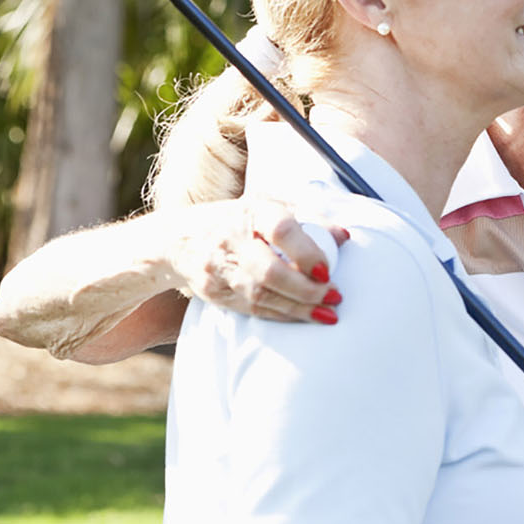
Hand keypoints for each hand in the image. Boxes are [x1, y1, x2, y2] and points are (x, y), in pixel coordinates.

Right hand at [166, 198, 349, 322]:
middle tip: (335, 295)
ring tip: (328, 313)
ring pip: (261, 295)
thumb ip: (308, 218)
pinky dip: (283, 315)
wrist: (179, 239)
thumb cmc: (238, 220)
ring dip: (299, 308)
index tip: (327, 270)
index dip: (306, 252)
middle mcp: (231, 239)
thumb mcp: (269, 206)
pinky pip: (253, 309)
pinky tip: (304, 316)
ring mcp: (219, 268)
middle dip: (306, 289)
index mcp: (251, 212)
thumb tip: (344, 237)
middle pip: (269, 270)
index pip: (280, 230)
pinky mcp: (214, 292)